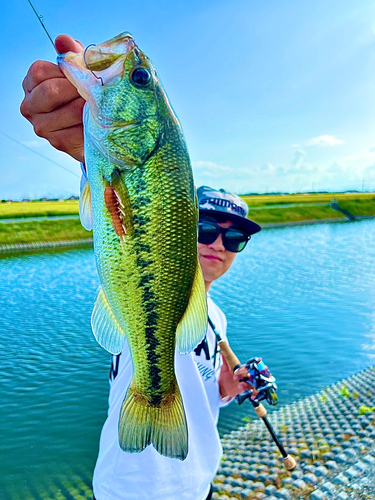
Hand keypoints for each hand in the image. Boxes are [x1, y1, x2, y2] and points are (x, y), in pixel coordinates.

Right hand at [20, 35, 84, 162]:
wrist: (94, 129)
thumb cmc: (83, 96)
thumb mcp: (79, 73)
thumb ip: (71, 56)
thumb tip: (62, 40)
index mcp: (31, 84)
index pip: (40, 71)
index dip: (65, 72)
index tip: (81, 76)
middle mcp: (30, 106)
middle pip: (51, 91)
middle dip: (78, 89)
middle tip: (94, 91)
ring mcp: (42, 126)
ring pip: (69, 111)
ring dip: (88, 108)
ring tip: (99, 106)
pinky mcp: (57, 142)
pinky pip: (77, 131)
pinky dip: (91, 126)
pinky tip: (96, 123)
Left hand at [218, 355, 258, 399]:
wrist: (224, 386)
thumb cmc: (226, 375)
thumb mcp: (224, 369)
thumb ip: (225, 361)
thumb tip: (222, 351)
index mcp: (243, 369)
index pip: (246, 368)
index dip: (241, 371)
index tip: (234, 375)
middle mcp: (247, 375)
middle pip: (251, 375)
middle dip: (245, 377)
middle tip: (237, 380)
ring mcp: (249, 382)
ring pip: (253, 383)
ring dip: (248, 385)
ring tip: (241, 387)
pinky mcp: (249, 390)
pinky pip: (255, 391)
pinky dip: (255, 393)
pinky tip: (252, 396)